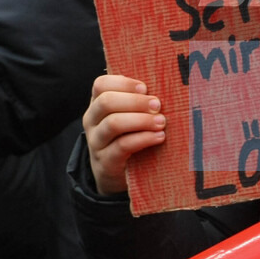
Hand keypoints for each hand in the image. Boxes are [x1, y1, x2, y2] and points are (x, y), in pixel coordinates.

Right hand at [82, 75, 165, 194]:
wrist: (116, 175)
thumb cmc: (130, 137)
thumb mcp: (129, 117)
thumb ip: (139, 101)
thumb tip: (167, 84)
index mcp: (97, 105)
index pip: (101, 85)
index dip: (123, 83)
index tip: (145, 87)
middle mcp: (92, 121)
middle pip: (106, 102)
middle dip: (135, 101)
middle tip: (158, 105)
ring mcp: (96, 142)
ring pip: (113, 124)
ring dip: (141, 120)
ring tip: (161, 122)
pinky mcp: (105, 161)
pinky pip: (122, 146)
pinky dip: (143, 139)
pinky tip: (159, 137)